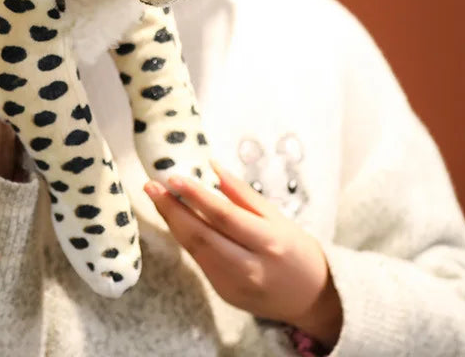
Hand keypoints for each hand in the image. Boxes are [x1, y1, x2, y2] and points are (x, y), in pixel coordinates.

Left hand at [145, 160, 342, 348]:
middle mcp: (249, 267)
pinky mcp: (224, 294)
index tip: (173, 177)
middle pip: (202, 235)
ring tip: (157, 197)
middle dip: (172, 209)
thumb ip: (243, 193)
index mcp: (268, 242)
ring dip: (172, 222)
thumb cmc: (296, 249)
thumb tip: (213, 166)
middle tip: (151, 185)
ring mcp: (234, 285)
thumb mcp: (277, 216)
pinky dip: (185, 238)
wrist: (312, 299)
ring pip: (195, 249)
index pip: (224, 216)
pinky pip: (200, 260)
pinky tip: (174, 219)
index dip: (196, 196)